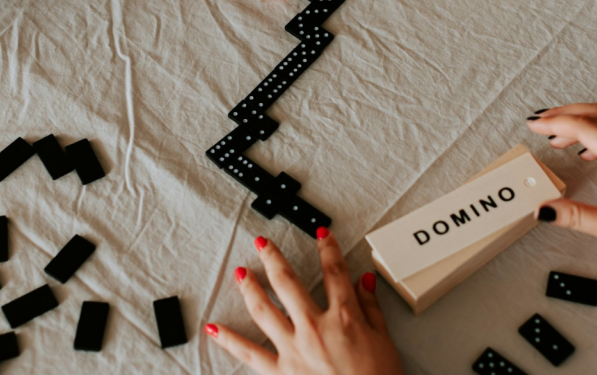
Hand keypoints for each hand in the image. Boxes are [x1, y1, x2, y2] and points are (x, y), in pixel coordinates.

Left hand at [207, 230, 404, 374]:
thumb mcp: (384, 340)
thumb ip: (371, 307)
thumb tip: (365, 280)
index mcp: (343, 316)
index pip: (335, 272)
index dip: (329, 249)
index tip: (322, 236)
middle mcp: (314, 326)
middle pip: (288, 283)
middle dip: (273, 259)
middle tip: (262, 244)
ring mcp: (293, 348)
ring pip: (264, 310)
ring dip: (250, 288)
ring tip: (241, 273)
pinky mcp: (280, 371)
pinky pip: (249, 352)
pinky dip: (228, 340)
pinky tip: (213, 328)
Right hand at [526, 103, 596, 273]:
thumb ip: (578, 217)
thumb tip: (545, 210)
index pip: (583, 128)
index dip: (554, 124)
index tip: (533, 127)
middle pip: (595, 112)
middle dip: (563, 114)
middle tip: (539, 123)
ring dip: (580, 121)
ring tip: (557, 137)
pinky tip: (588, 151)